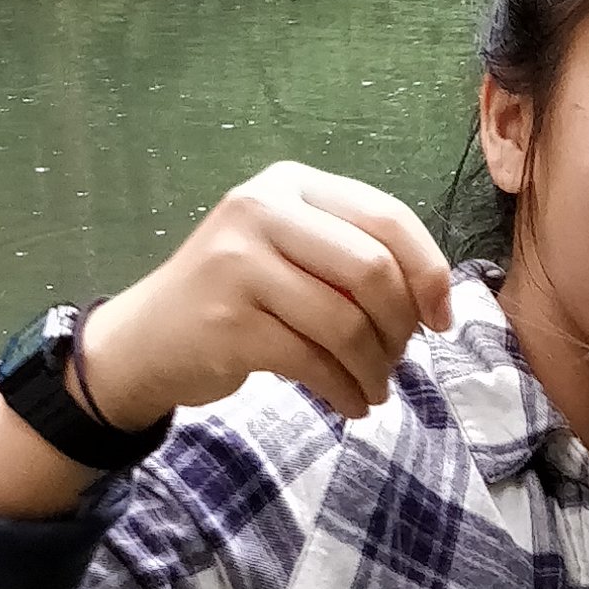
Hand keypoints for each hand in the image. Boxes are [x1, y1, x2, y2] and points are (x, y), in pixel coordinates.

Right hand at [82, 163, 453, 428]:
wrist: (147, 340)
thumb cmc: (239, 297)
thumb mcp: (293, 253)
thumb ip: (354, 256)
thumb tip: (435, 302)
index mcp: (290, 185)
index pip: (387, 217)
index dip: (429, 272)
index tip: (442, 319)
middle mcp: (261, 210)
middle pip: (372, 269)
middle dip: (400, 326)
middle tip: (398, 359)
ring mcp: (238, 264)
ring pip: (346, 323)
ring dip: (374, 369)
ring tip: (373, 388)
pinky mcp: (227, 321)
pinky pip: (313, 361)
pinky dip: (344, 390)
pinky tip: (348, 403)